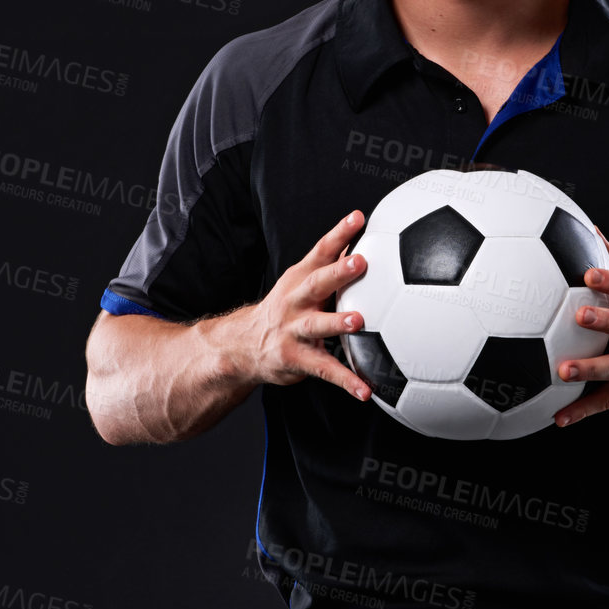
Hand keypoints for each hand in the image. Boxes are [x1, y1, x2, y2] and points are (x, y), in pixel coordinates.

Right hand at [238, 210, 372, 400]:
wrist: (243, 346)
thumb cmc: (284, 309)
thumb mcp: (301, 283)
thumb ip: (329, 265)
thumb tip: (359, 242)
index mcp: (300, 280)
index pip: (320, 251)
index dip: (339, 233)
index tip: (358, 218)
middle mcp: (295, 302)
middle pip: (316, 283)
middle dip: (338, 272)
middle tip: (360, 261)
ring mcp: (293, 331)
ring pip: (316, 325)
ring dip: (337, 322)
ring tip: (358, 321)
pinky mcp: (296, 360)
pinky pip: (324, 370)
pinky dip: (346, 381)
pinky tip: (365, 390)